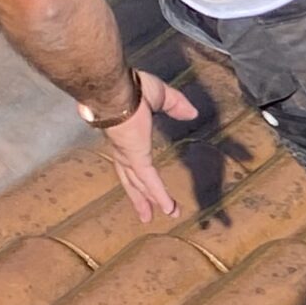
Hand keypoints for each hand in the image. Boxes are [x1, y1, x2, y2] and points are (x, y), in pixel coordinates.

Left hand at [100, 73, 199, 221]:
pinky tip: (168, 208)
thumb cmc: (132, 87)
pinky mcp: (137, 157)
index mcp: (124, 135)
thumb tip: (192, 113)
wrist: (114, 87)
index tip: (143, 183)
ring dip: (149, 202)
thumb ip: (176, 105)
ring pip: (139, 184)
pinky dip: (158, 195)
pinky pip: (150, 180)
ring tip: (159, 217)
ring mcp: (129, 155)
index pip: (130, 160)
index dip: (137, 173)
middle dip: (139, 197)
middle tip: (146, 215)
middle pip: (131, 179)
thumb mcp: (160, 96)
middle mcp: (123, 150)